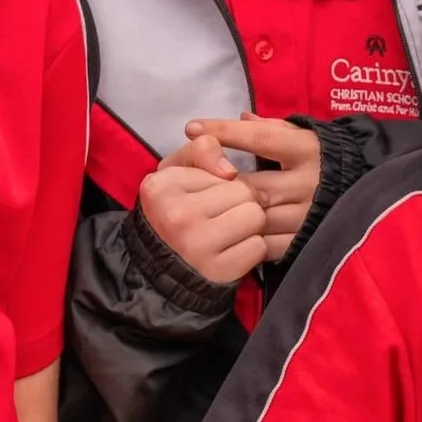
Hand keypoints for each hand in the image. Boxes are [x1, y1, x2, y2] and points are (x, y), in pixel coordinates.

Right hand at [138, 133, 268, 283]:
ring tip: (227, 230)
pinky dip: (250, 248)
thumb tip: (229, 170)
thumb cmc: (175, 211)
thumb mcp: (177, 170)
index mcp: (163, 187)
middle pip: (246, 193)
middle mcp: (178, 217)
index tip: (206, 196)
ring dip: (248, 224)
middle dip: (240, 202)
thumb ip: (203, 149)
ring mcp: (198, 247)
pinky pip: (259, 247)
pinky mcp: (218, 271)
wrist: (162, 265)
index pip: (227, 172)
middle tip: (220, 215)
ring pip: (256, 217)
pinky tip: (230, 249)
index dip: (224, 183)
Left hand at [186, 114, 319, 263]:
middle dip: (222, 186)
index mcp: (306, 148)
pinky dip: (248, 239)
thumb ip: (270, 128)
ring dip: (231, 214)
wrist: (365, 187)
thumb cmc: (319, 157)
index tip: (193, 128)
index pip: (260, 137)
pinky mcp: (309, 239)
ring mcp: (310, 213)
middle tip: (193, 185)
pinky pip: (271, 245)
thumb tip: (242, 116)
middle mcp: (310, 180)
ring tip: (206, 210)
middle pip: (255, 185)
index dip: (225, 131)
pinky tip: (232, 233)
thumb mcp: (300, 135)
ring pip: (260, 216)